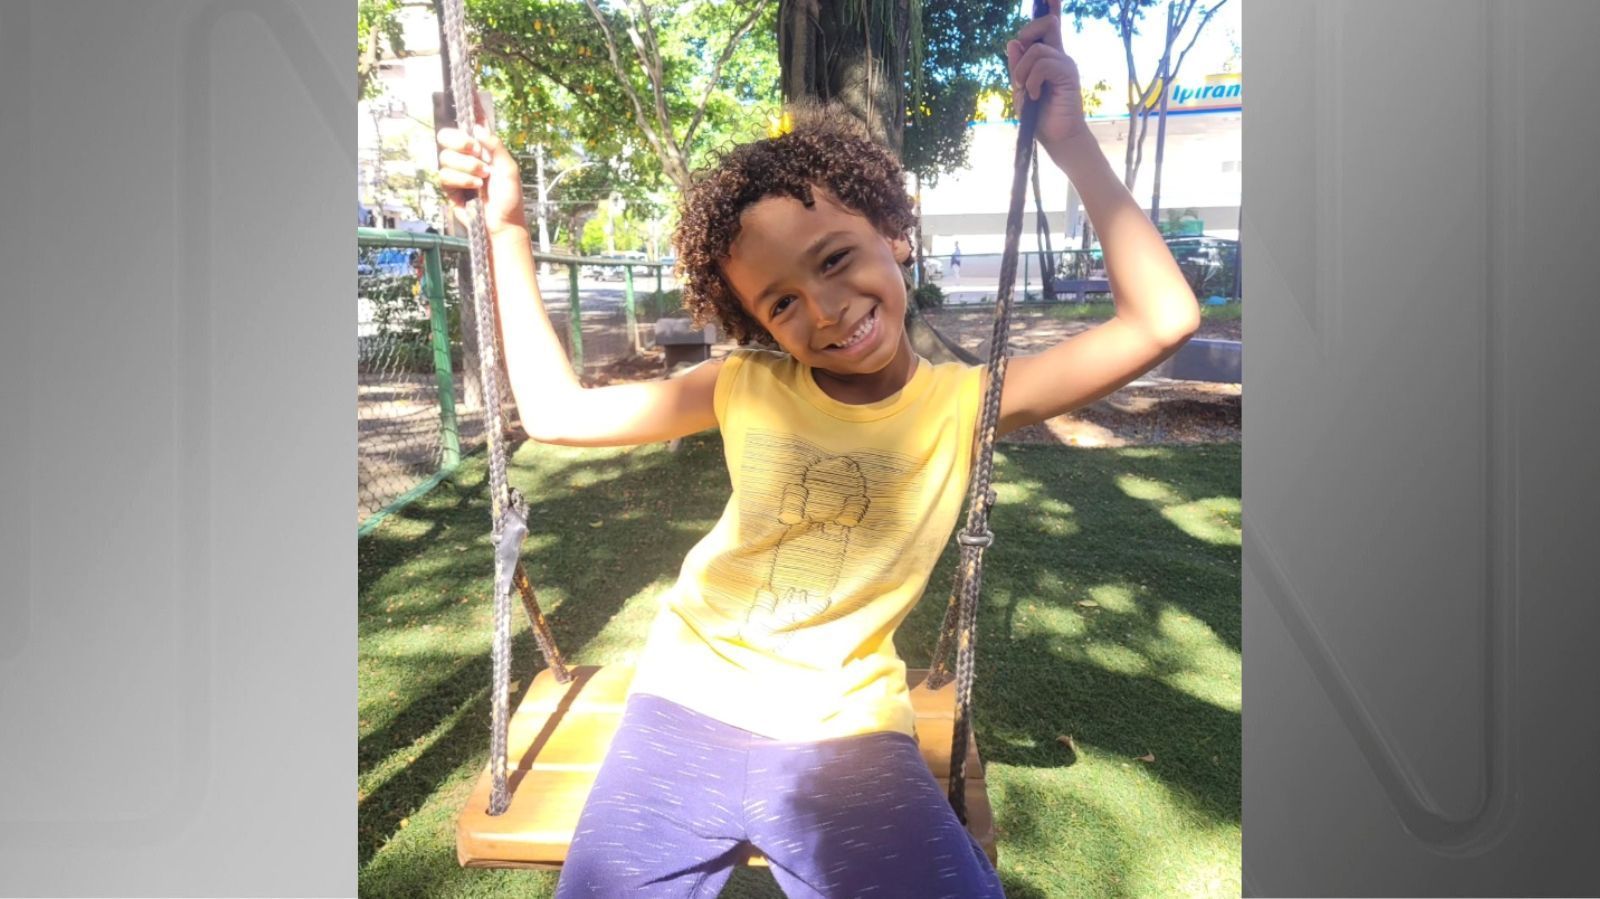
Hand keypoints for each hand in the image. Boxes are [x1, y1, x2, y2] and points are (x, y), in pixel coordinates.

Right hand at [436, 98, 525, 233]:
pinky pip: (444, 174)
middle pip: (447, 135)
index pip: (473, 122)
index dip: (469, 106)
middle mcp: (467, 155)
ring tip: (482, 179)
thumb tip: (478, 128)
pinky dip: (461, 180)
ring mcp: (457, 170)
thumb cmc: (510, 198)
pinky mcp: (449, 186)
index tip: (466, 87)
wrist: (502, 224)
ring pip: (445, 156)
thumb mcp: (509, 168)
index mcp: (484, 148)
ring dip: (466, 168)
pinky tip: (473, 188)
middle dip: (460, 142)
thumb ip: (495, 146)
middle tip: (476, 152)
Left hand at [1005, 0, 1089, 153]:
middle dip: (1027, 36)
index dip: (1051, 5)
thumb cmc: (1039, 115)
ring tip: (1026, 90)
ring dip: (1022, 70)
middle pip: (1046, 23)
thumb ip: (1017, 65)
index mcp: (1048, 56)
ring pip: (1037, 49)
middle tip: (1021, 65)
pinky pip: (1042, 64)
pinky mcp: (1068, 74)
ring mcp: (1065, 63)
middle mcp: (1059, 55)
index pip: (1051, 24)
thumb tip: (1013, 41)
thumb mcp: (1021, 87)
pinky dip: (1031, 80)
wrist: (1057, 137)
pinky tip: (1035, 95)